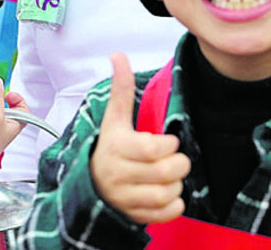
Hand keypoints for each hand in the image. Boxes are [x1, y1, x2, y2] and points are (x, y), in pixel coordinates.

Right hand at [90, 53, 189, 223]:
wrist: (91, 185)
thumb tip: (117, 54)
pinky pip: (166, 213)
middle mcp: (118, 175)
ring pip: (168, 193)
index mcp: (116, 148)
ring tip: (169, 176)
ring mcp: (126, 198)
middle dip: (178, 164)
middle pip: (165, 172)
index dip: (168, 145)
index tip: (168, 142)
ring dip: (177, 184)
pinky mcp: (134, 216)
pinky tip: (167, 193)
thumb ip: (120, 88)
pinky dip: (174, 205)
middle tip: (174, 159)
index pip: (152, 149)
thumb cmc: (110, 147)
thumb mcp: (114, 119)